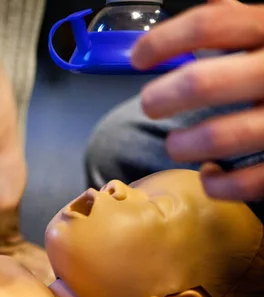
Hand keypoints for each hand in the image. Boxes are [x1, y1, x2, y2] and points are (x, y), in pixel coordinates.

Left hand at [131, 0, 263, 200]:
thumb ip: (244, 19)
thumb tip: (212, 3)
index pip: (209, 25)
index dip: (162, 41)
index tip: (138, 58)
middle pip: (201, 83)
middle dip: (162, 97)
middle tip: (150, 105)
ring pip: (220, 136)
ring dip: (184, 145)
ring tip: (175, 145)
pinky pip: (252, 180)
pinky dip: (220, 184)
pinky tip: (210, 175)